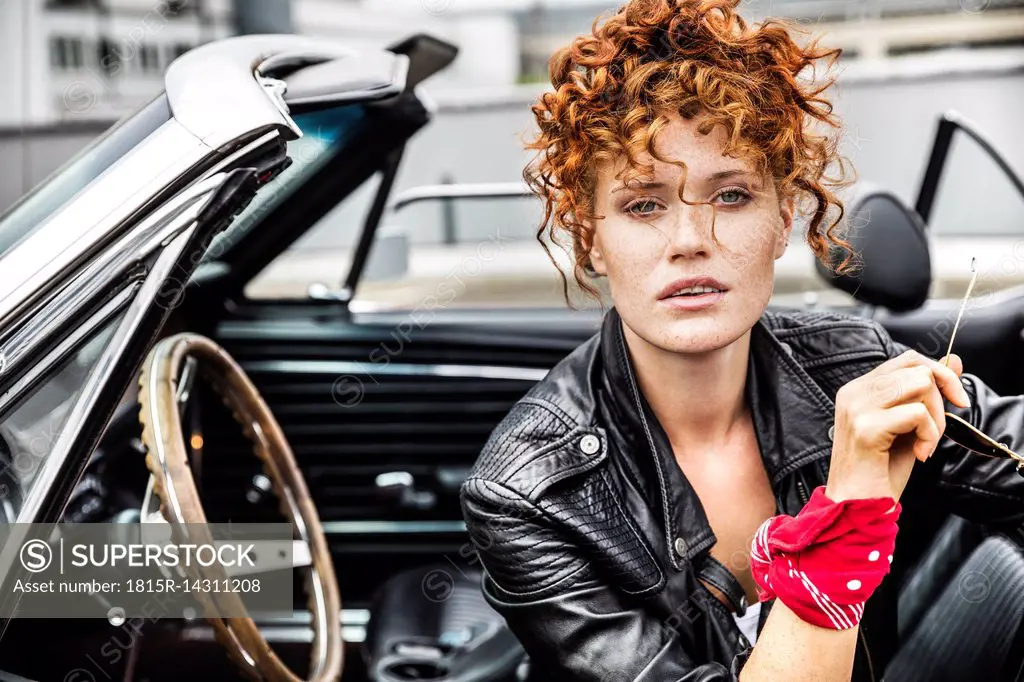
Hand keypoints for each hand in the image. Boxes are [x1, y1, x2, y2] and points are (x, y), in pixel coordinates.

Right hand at [826, 350, 969, 502]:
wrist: (857, 506)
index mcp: (859, 389)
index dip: (939, 374)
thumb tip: (953, 361)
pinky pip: (918, 414)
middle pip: (917, 369)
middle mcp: (854, 392)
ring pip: (920, 385)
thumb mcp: (908, 426)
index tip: (957, 401)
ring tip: (925, 443)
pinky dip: (929, 436)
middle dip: (941, 400)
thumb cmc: (879, 471)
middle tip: (934, 433)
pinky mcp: (866, 428)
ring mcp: (857, 408)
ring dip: (935, 419)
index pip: (907, 360)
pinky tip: (920, 454)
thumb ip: (925, 393)